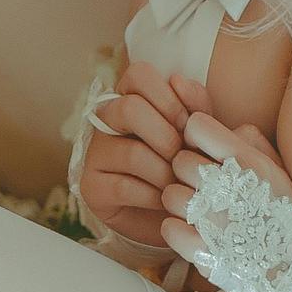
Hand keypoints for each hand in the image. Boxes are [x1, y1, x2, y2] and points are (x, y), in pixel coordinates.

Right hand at [77, 59, 197, 249]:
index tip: (188, 124)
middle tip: (183, 156)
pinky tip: (166, 202)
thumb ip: (198, 108)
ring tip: (180, 184)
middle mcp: (106, 120)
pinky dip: (154, 197)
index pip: (138, 74)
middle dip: (166, 136)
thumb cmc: (185, 167)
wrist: (172, 216)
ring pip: (132, 153)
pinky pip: (125, 187)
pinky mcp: (92, 187)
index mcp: (132, 98)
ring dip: (166, 173)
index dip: (168, 97)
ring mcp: (95, 154)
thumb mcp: (199, 136)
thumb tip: (180, 81)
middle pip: (129, 108)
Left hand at [159, 93, 291, 266]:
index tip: (205, 151)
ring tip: (201, 213)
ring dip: (181, 203)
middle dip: (189, 172)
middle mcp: (227, 187)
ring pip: (169, 195)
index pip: (196, 126)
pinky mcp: (202, 251)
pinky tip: (196, 234)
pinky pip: (168, 228)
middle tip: (206, 188)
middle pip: (179, 161)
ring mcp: (213, 221)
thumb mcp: (278, 169)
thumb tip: (226, 128)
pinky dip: (178, 232)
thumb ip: (250, 141)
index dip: (197, 137)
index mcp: (247, 162)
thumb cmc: (285, 213)